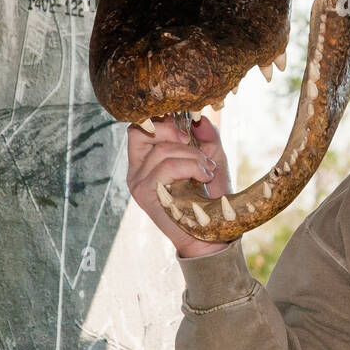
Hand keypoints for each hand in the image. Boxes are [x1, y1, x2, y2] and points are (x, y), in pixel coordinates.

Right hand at [127, 114, 233, 257]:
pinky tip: (203, 177)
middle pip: (140, 132)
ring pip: (162, 150)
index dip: (162, 121)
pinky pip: (167, 167)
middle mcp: (136, 170)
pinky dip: (191, 167)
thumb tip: (198, 117)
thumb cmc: (210, 195)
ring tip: (207, 170)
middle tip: (193, 146)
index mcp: (146, 159)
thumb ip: (206, 135)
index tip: (186, 131)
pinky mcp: (145, 194)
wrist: (212, 231)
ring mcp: (138, 182)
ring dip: (193, 156)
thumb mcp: (211, 157)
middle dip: (172, 132)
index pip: (139, 127)